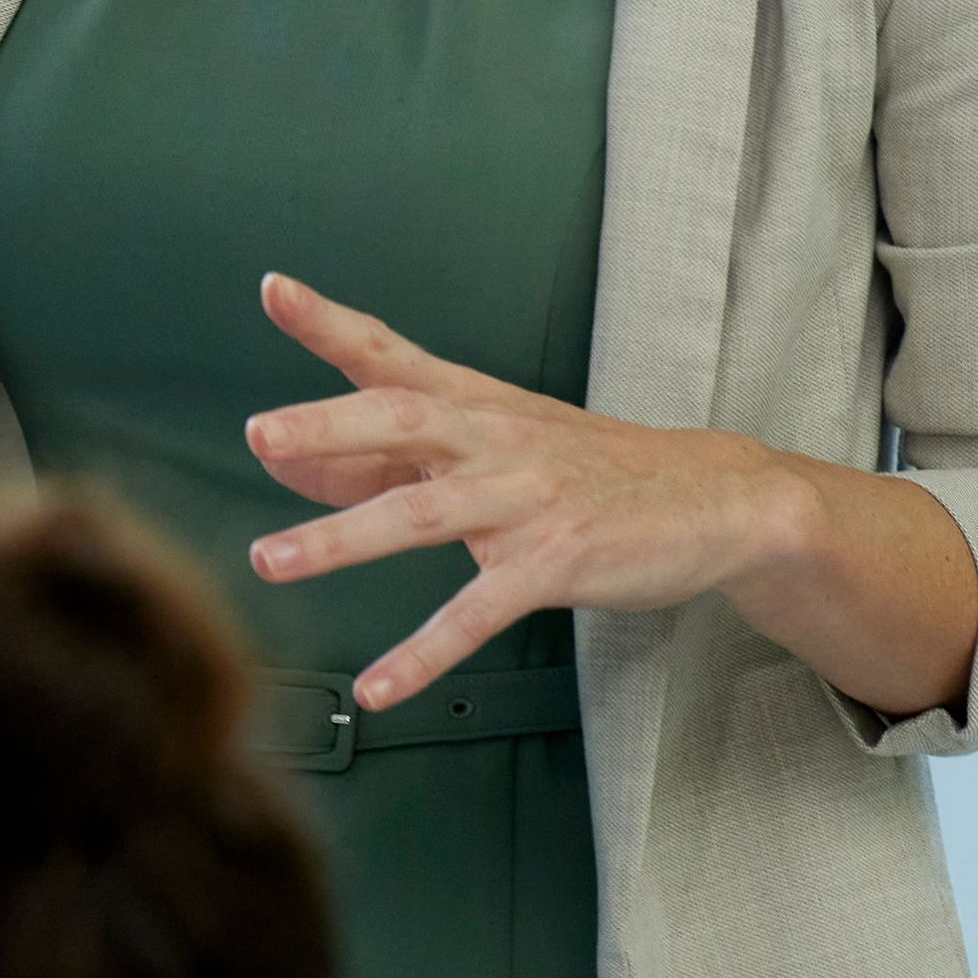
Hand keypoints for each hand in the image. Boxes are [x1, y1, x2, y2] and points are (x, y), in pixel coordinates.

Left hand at [240, 273, 977, 723]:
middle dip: (327, 426)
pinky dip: (422, 654)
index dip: (332, 323)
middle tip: (259, 434)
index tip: (274, 290)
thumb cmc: (589, 472)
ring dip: (341, 538)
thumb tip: (291, 462)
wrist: (719, 498)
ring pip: (421, 514)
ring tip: (270, 562)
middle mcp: (495, 441)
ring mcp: (525, 502)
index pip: (393, 354)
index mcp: (477, 405)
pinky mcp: (554, 563)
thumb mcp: (496, 445)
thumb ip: (394, 454)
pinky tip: (378, 688)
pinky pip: (476, 614)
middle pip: (402, 419)